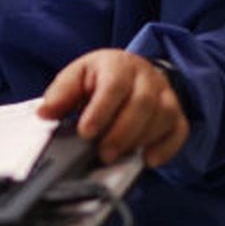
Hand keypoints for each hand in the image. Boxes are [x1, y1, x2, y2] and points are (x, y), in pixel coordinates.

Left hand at [37, 49, 188, 167]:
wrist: (131, 72)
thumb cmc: (99, 78)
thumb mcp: (76, 77)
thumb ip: (60, 95)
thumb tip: (44, 113)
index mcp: (117, 64)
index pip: (114, 85)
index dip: (101, 110)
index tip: (85, 133)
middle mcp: (146, 77)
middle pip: (143, 103)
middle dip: (122, 132)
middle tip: (103, 154)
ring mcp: (165, 94)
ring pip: (164, 116)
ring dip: (141, 140)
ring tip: (118, 157)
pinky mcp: (177, 113)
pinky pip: (180, 130)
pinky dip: (167, 148)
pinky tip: (149, 160)